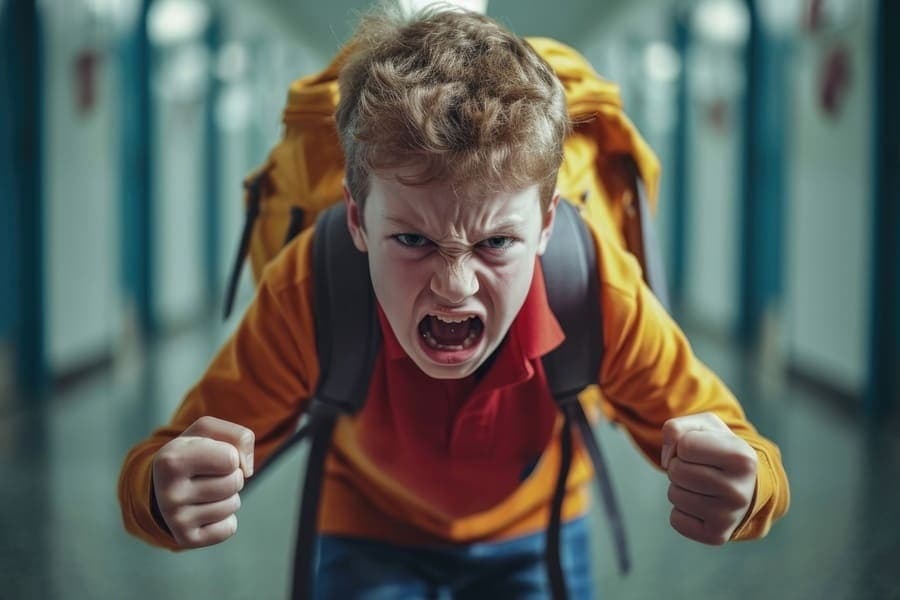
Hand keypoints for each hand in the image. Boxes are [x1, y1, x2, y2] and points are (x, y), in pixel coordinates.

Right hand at [151, 416, 254, 547]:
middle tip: (210, 475)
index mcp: (171, 460)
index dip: (230, 454)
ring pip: (233, 504)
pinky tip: (205, 511)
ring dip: (229, 495)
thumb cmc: (194, 451)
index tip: (211, 455)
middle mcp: (169, 492)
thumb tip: (247, 471)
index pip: (231, 458)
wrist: (163, 484)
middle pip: (235, 482)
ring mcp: (175, 519)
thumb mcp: (209, 431)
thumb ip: (240, 436)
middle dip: (232, 475)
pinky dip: (226, 518)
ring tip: (206, 490)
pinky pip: (229, 528)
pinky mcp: (186, 539)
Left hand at [661, 412, 757, 544]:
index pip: (685, 445)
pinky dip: (681, 511)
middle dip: (679, 466)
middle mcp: (739, 490)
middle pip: (676, 471)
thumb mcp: (705, 426)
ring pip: (673, 495)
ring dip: (679, 487)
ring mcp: (729, 517)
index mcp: (742, 458)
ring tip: (702, 486)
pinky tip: (702, 506)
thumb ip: (677, 428)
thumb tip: (666, 460)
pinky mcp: (717, 536)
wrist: (747, 486)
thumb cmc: (720, 450)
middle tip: (699, 469)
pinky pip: (676, 520)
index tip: (703, 450)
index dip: (685, 444)